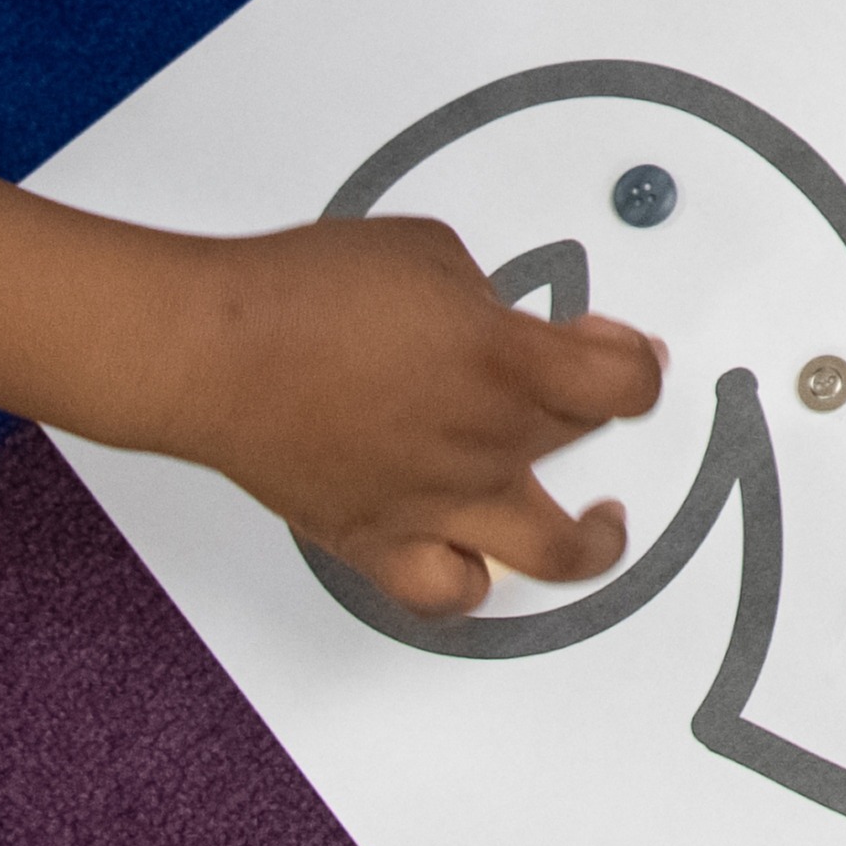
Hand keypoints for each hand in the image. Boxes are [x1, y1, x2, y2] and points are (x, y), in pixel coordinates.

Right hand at [170, 212, 671, 617]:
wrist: (210, 350)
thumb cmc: (297, 294)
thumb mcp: (426, 253)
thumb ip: (481, 293)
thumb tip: (490, 316)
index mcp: (506, 361)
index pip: (626, 381)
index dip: (635, 357)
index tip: (613, 342)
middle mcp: (484, 441)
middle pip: (584, 436)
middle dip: (595, 402)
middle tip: (584, 384)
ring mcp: (436, 501)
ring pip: (552, 551)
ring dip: (590, 540)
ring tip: (598, 526)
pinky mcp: (378, 539)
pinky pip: (447, 592)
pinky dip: (473, 584)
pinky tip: (481, 562)